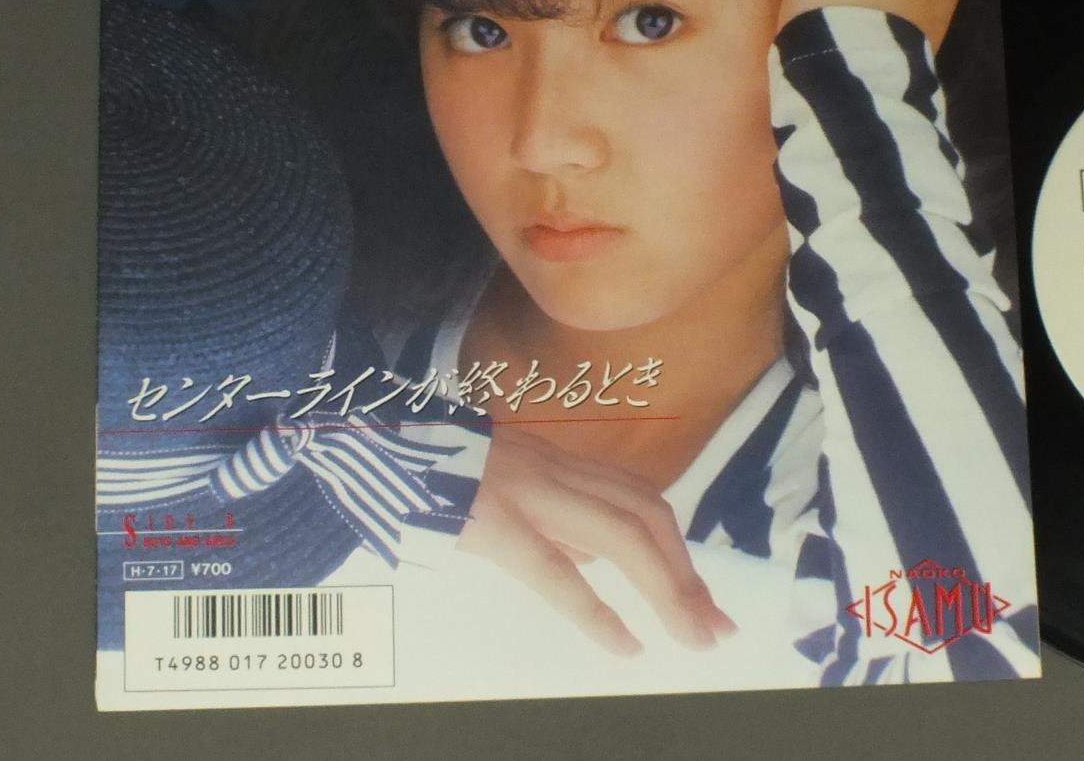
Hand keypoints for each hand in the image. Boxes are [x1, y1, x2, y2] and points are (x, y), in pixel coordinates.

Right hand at [456, 427, 736, 655]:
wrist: (369, 438)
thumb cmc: (432, 469)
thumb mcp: (507, 479)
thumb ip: (555, 513)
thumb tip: (597, 562)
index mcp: (558, 463)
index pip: (641, 502)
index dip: (679, 551)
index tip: (704, 599)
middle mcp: (555, 471)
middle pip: (646, 518)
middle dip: (688, 576)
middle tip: (715, 630)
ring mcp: (528, 492)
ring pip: (621, 536)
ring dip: (666, 589)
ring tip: (689, 638)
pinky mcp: (495, 523)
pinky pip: (555, 571)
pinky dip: (597, 611)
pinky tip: (625, 645)